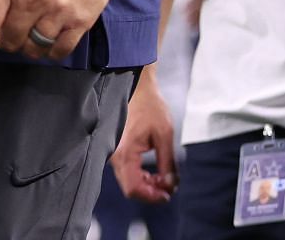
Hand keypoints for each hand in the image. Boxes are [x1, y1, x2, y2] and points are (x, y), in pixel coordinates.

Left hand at [0, 0, 124, 73]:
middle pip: (9, 40)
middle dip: (4, 39)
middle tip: (11, 23)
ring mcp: (59, 8)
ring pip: (34, 48)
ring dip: (28, 45)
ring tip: (32, 26)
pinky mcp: (82, 17)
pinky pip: (60, 51)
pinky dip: (50, 50)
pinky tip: (49, 35)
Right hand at [109, 71, 178, 203]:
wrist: (137, 88)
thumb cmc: (150, 107)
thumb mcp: (165, 135)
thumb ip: (168, 164)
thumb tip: (171, 186)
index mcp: (125, 153)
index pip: (133, 188)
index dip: (152, 197)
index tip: (168, 194)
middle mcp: (114, 156)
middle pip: (130, 189)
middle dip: (151, 192)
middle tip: (169, 185)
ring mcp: (113, 154)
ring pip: (128, 182)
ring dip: (146, 185)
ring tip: (164, 178)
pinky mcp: (116, 151)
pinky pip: (126, 172)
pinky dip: (140, 177)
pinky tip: (153, 172)